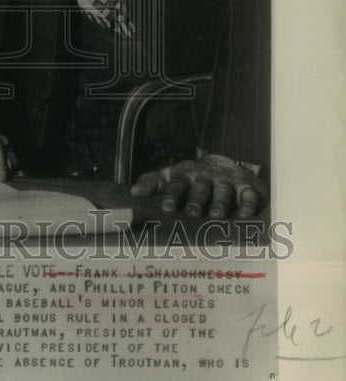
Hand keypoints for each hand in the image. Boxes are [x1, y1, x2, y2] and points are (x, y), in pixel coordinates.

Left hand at [130, 154, 266, 217]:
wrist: (225, 163)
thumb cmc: (194, 177)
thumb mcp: (172, 175)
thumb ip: (152, 182)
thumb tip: (133, 193)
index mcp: (186, 175)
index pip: (176, 184)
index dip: (171, 195)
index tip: (165, 208)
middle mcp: (205, 177)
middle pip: (200, 188)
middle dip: (196, 200)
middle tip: (191, 213)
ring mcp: (225, 181)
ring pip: (222, 192)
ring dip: (219, 203)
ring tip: (215, 216)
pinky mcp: (245, 187)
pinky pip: (247, 196)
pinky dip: (247, 205)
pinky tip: (244, 216)